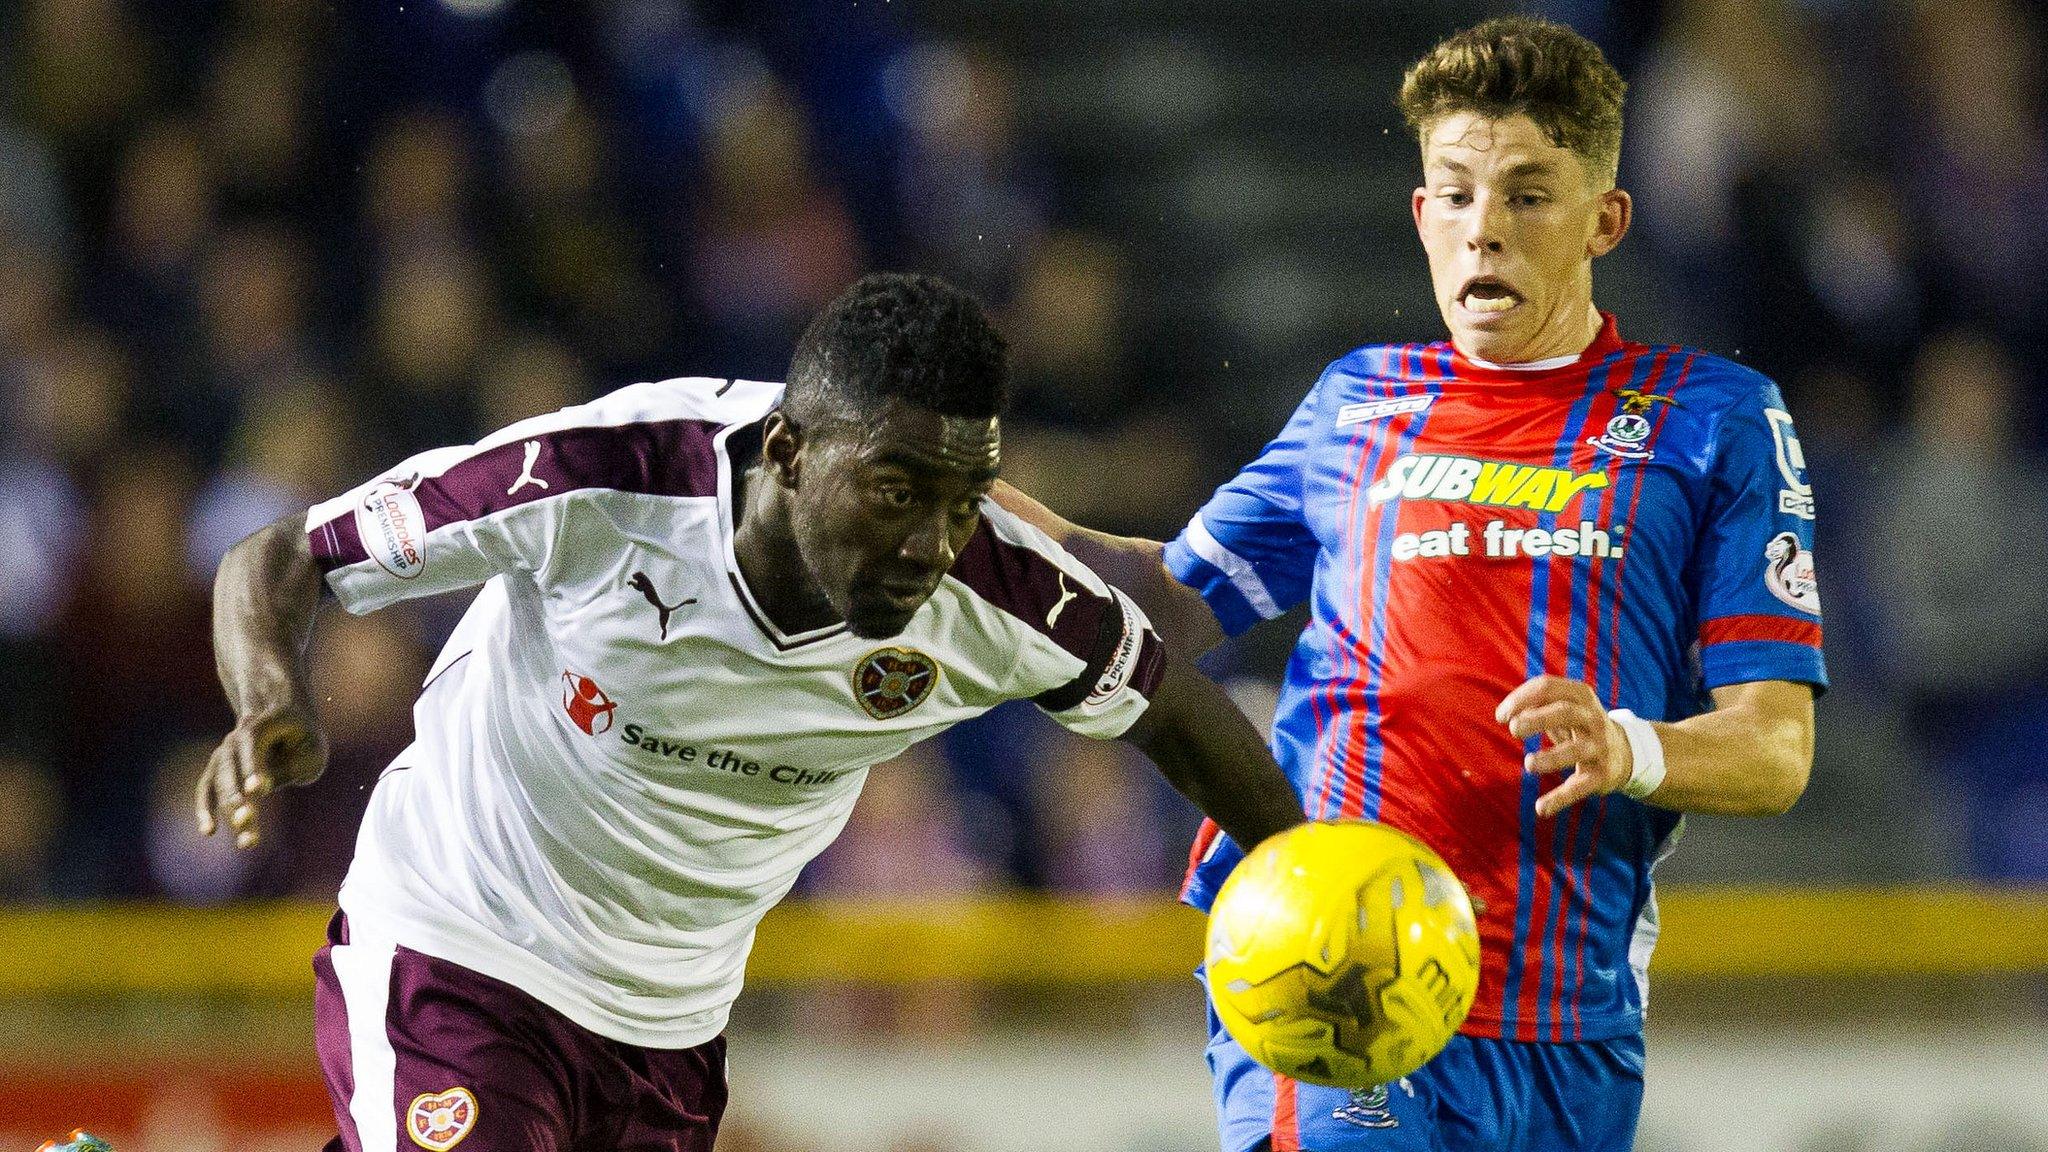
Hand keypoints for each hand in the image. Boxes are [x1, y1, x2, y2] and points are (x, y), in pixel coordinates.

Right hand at [195, 705, 327, 848]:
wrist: (283, 718)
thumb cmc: (303, 736)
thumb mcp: (311, 750)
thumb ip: (288, 768)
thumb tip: (258, 792)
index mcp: (262, 724)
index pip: (252, 744)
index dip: (253, 767)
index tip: (259, 790)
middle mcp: (236, 738)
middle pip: (229, 767)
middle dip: (235, 794)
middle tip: (246, 817)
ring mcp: (223, 754)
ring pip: (217, 782)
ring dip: (227, 810)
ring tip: (243, 838)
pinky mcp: (217, 771)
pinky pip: (206, 790)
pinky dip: (206, 809)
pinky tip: (208, 831)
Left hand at [1494, 676, 1631, 818]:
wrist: (1625, 752)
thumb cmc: (1580, 725)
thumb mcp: (1564, 706)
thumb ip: (1537, 703)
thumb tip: (1505, 714)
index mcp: (1580, 696)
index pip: (1548, 687)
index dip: (1521, 699)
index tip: (1501, 716)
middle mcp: (1593, 719)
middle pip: (1565, 713)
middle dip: (1537, 719)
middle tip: (1513, 730)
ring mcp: (1599, 747)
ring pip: (1575, 751)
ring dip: (1550, 759)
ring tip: (1529, 764)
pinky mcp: (1601, 776)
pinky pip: (1579, 787)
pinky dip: (1559, 799)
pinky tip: (1541, 808)